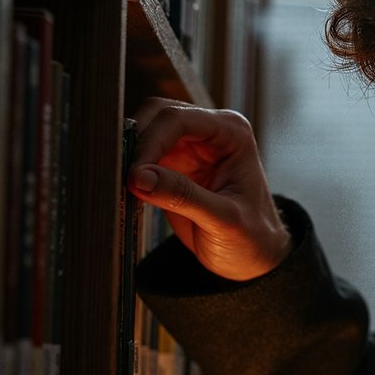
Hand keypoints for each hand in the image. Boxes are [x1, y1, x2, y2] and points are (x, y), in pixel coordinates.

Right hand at [128, 98, 291, 280]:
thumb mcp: (224, 221)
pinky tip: (127, 192)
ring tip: (123, 186)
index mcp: (232, 134)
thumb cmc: (252, 238)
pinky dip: (129, 169)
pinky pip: (140, 156)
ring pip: (144, 132)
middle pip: (157, 116)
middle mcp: (210, 132)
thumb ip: (185, 196)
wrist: (251, 257)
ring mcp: (190, 146)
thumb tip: (140, 177)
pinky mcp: (172, 164)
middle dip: (137, 144)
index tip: (135, 173)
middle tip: (123, 178)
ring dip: (129, 156)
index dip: (151, 141)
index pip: (179, 119)